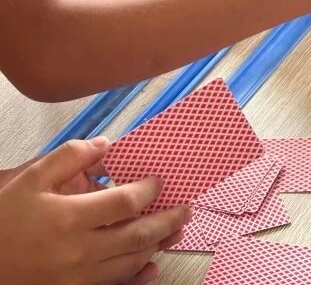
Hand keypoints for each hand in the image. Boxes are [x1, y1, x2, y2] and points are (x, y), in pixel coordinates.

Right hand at [0, 138, 189, 284]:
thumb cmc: (4, 220)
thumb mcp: (31, 179)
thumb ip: (69, 157)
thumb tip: (105, 145)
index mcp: (70, 217)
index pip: (125, 202)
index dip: (149, 190)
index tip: (161, 181)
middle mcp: (79, 250)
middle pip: (136, 235)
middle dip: (167, 220)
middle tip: (186, 209)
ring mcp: (77, 276)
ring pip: (129, 262)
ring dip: (157, 245)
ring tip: (176, 230)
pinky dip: (137, 276)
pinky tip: (152, 266)